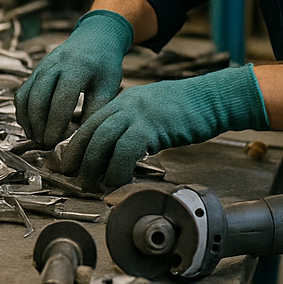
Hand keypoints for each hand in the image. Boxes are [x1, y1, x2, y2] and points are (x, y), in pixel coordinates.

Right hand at [14, 9, 133, 146]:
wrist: (93, 38)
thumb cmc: (104, 65)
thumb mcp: (108, 85)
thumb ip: (97, 109)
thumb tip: (84, 137)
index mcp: (77, 67)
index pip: (61, 98)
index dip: (55, 122)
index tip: (55, 142)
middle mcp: (54, 65)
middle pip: (38, 97)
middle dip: (38, 124)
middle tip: (44, 144)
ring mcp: (41, 67)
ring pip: (26, 96)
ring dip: (28, 120)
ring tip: (36, 139)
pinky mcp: (34, 72)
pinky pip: (22, 93)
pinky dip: (23, 112)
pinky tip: (31, 127)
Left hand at [59, 64, 269, 190]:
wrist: (214, 99)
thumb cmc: (188, 112)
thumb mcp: (153, 117)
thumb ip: (135, 130)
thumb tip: (120, 154)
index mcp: (124, 102)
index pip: (91, 123)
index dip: (76, 144)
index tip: (69, 162)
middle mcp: (125, 105)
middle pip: (91, 130)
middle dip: (78, 156)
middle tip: (74, 177)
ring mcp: (137, 113)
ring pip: (102, 139)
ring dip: (94, 164)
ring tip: (92, 184)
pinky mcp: (151, 126)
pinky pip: (125, 149)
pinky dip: (117, 168)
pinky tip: (118, 180)